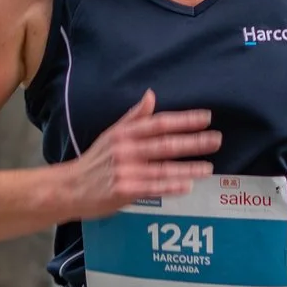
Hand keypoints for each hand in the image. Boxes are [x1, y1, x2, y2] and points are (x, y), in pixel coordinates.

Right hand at [65, 89, 218, 218]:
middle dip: (193, 142)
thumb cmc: (95, 160)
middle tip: (217, 140)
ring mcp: (126, 172)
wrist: (70, 187)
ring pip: (163, 169)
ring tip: (208, 167)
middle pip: (165, 144)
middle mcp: (126, 150)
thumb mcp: (111, 134)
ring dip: (188, 168)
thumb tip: (151, 95)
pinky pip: (153, 188)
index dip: (184, 120)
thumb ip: (134, 117)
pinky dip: (171, 187)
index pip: (159, 123)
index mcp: (124, 133)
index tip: (206, 118)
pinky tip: (188, 186)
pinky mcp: (125, 191)